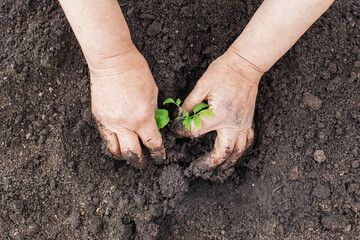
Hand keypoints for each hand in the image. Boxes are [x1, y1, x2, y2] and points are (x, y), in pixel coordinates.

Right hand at [90, 46, 164, 167]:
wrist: (112, 60)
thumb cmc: (136, 72)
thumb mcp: (153, 92)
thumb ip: (154, 112)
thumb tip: (155, 124)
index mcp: (143, 118)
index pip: (152, 143)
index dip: (158, 154)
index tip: (160, 158)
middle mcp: (125, 124)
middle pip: (132, 153)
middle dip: (140, 162)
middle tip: (144, 164)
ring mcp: (109, 122)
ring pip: (115, 150)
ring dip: (124, 156)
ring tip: (129, 156)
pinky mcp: (98, 117)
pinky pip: (105, 138)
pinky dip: (112, 144)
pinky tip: (117, 143)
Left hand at [174, 47, 263, 173]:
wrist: (246, 65)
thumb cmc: (223, 72)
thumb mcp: (202, 86)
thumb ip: (189, 105)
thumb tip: (179, 116)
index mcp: (220, 115)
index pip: (196, 131)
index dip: (182, 131)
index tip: (175, 130)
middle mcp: (234, 124)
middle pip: (223, 152)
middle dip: (210, 163)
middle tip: (197, 169)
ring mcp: (244, 124)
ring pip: (238, 150)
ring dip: (228, 162)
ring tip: (217, 169)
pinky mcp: (248, 121)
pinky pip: (248, 140)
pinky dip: (240, 150)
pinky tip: (234, 153)